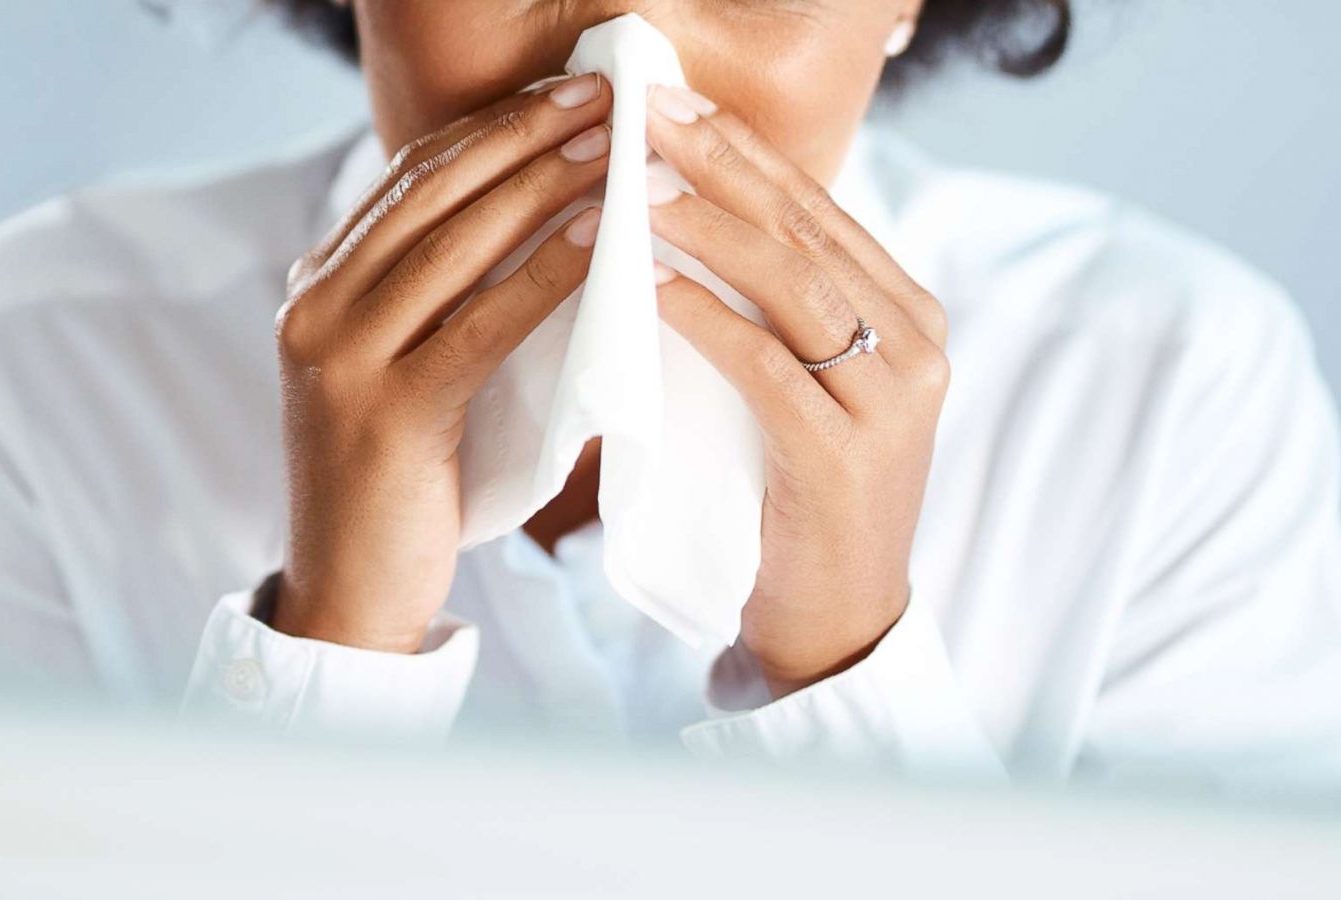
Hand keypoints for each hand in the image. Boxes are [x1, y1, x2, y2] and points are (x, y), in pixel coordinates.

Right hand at [273, 73, 612, 651]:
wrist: (351, 593)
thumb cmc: (400, 482)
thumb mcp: (406, 369)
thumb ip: (439, 299)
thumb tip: (538, 222)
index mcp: (320, 286)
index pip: (411, 176)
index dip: (493, 126)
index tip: (567, 92)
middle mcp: (316, 306)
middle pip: (432, 191)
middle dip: (524, 133)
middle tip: (605, 94)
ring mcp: (341, 358)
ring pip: (454, 245)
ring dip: (543, 185)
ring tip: (614, 146)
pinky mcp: (386, 413)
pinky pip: (479, 326)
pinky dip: (545, 275)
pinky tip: (599, 240)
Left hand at [644, 85, 949, 697]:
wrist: (838, 614)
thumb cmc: (805, 491)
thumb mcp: (812, 383)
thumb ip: (787, 309)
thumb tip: (702, 219)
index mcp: (912, 316)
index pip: (821, 211)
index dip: (746, 153)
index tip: (674, 106)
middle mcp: (918, 345)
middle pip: (808, 231)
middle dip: (721, 165)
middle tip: (646, 116)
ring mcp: (891, 401)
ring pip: (792, 285)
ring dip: (705, 230)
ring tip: (632, 192)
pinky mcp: (845, 456)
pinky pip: (766, 365)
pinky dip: (705, 319)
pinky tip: (649, 287)